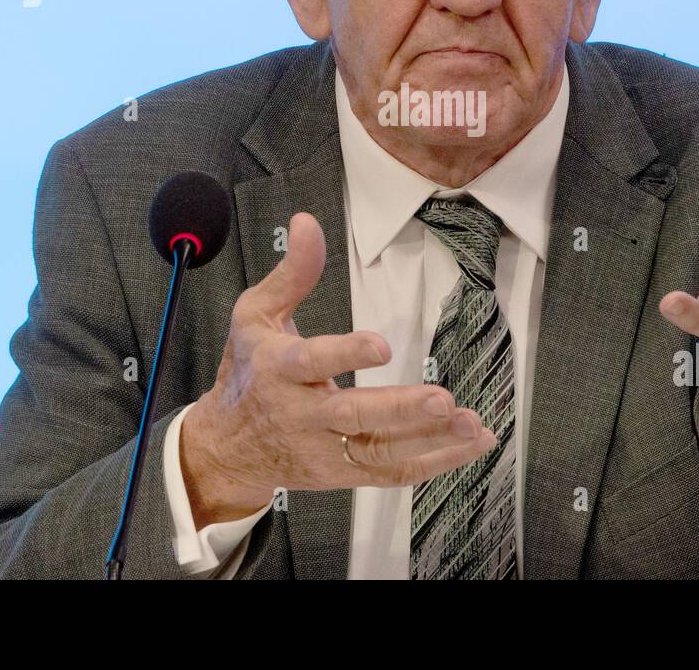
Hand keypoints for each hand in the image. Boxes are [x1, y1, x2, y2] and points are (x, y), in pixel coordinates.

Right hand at [180, 212, 495, 525]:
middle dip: (401, 410)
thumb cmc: (248, 372)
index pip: (311, 362)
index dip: (345, 354)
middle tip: (443, 400)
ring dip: (431, 441)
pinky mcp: (341, 474)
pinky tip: (469, 445)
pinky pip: (390, 473)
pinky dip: (434, 463)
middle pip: (353, 415)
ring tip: (472, 424)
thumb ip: (291, 273)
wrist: (226, 448)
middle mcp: (301, 415)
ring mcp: (323, 450)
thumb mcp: (255, 315)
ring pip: (380, 451)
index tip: (381, 345)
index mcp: (278, 370)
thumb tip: (308, 224)